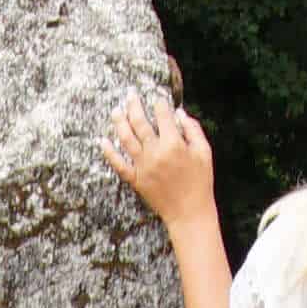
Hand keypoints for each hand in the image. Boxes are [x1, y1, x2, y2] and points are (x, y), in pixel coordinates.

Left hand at [104, 88, 217, 233]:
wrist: (189, 213)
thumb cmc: (201, 181)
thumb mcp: (204, 153)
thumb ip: (193, 130)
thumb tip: (179, 112)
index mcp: (174, 144)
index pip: (162, 115)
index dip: (159, 103)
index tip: (157, 98)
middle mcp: (155, 152)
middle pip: (140, 122)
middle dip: (134, 105)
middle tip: (130, 94)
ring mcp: (143, 166)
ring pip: (126, 139)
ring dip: (119, 122)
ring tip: (115, 110)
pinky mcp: (136, 179)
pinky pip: (118, 164)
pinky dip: (109, 152)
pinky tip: (102, 141)